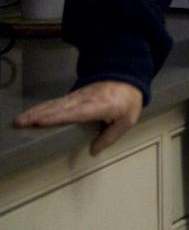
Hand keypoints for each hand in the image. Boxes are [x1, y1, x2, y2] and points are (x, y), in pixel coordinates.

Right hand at [13, 80, 143, 156]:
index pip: (75, 112)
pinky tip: (31, 114)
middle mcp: (84, 100)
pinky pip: (55, 102)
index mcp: (98, 106)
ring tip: (19, 120)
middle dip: (38, 115)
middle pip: (58, 108)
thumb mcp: (127, 120)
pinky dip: (41, 108)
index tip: (41, 122)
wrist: (127, 77)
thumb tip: (93, 151)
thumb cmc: (127, 100)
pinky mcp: (73, 96)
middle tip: (20, 123)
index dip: (57, 117)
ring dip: (35, 112)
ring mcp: (77, 96)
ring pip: (53, 104)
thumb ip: (110, 137)